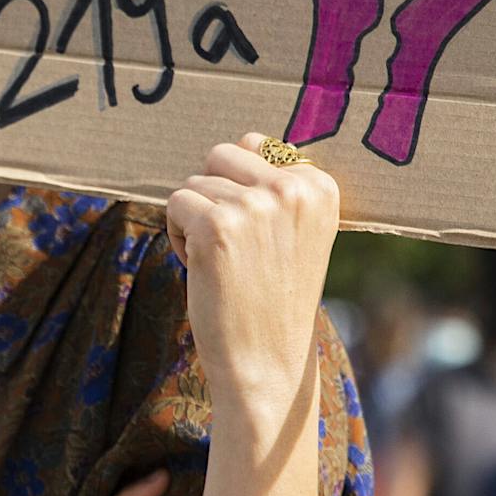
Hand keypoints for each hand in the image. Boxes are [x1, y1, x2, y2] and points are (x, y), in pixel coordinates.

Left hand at [165, 133, 339, 427]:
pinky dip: (176, 234)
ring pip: (194, 182)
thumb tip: (248, 136)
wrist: (266, 358)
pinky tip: (201, 267)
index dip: (241, 190)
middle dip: (211, 195)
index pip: (257, 145)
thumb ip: (276, 182)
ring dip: (193, 220)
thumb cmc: (271, 294)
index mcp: (320, 186)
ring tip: (222, 261)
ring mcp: (256, 205)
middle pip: (220, 155)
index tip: (260, 237)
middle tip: (231, 245)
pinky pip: (174, 203)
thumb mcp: (293, 231)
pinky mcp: (217, 224)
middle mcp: (293, 189)